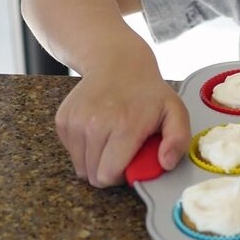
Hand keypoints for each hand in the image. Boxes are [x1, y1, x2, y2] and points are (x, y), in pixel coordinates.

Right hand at [55, 63, 189, 187]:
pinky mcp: (62, 120)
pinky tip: (99, 129)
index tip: (132, 161)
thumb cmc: (148, 92)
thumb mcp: (176, 111)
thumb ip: (177, 140)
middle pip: (93, 175)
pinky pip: (71, 152)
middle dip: (109, 170)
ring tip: (112, 138)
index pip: (108, 175)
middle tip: (123, 150)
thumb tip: (165, 163)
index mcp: (125, 126)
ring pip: (80, 167)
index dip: (122, 175)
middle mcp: (95, 124)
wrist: (117, 63)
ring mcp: (75, 122)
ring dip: (96, 160)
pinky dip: (84, 148)